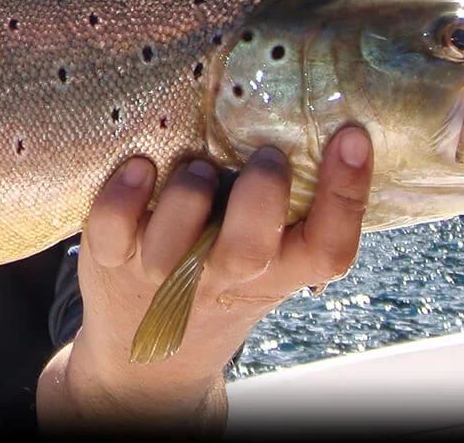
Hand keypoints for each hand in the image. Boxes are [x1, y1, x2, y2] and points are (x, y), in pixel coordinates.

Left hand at [37, 127, 372, 432]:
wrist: (149, 353)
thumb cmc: (218, 275)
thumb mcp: (267, 257)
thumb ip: (283, 207)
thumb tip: (300, 111)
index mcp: (277, 272)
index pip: (329, 247)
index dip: (346, 194)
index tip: (352, 135)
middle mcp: (222, 277)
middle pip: (248, 250)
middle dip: (260, 193)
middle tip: (266, 155)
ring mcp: (163, 273)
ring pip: (177, 240)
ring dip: (189, 194)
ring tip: (195, 165)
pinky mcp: (111, 259)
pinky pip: (112, 227)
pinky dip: (123, 195)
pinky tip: (139, 166)